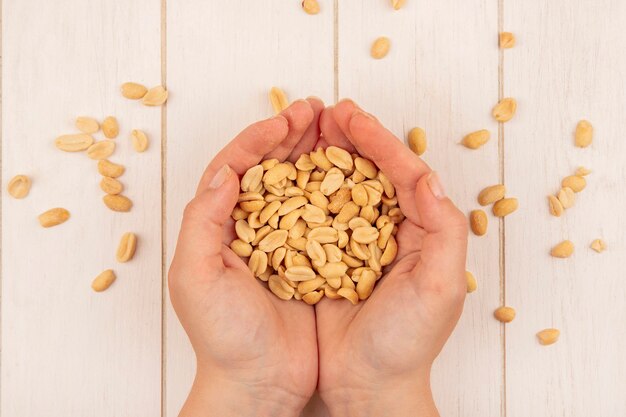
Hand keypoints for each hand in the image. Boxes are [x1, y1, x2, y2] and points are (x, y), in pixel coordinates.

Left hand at [168, 98, 323, 416]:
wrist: (259, 383)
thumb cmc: (222, 337)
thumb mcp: (196, 278)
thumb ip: (203, 222)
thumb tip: (223, 172)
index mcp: (217, 227)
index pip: (235, 167)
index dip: (259, 138)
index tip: (287, 119)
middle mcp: (249, 228)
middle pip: (268, 168)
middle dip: (290, 136)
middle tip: (316, 110)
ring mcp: (281, 242)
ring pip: (297, 185)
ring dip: (313, 155)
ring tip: (334, 128)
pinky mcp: (310, 259)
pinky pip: (323, 216)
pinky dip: (334, 191)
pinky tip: (352, 174)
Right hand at [315, 100, 468, 416]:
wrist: (367, 385)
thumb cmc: (408, 344)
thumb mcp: (440, 289)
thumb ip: (444, 232)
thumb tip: (430, 180)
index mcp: (423, 233)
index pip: (405, 175)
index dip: (381, 142)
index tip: (353, 118)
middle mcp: (392, 232)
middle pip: (373, 173)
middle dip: (353, 139)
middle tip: (329, 111)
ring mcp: (358, 243)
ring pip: (344, 188)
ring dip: (328, 157)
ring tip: (309, 129)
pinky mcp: (329, 258)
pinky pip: (318, 217)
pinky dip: (306, 191)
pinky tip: (290, 173)